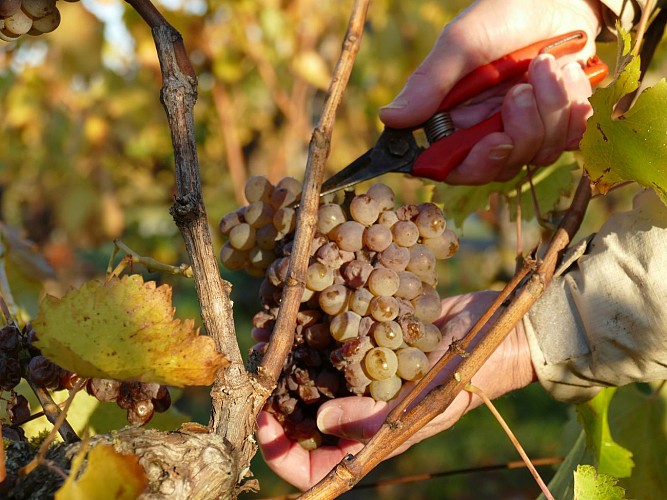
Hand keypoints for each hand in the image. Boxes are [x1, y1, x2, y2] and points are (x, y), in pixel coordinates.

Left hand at [256, 292, 535, 490]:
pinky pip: (329, 343)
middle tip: (258, 367)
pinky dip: (307, 331)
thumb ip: (376, 418)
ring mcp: (361, 375)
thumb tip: (319, 422)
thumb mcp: (428, 401)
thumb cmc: (470, 374)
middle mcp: (360, 409)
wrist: (499, 331)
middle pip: (301, 419)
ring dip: (285, 361)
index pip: (315, 466)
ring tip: (265, 335)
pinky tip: (292, 312)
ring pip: (309, 377)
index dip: (281, 454)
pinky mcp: (367, 341)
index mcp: (372, 438)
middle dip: (273, 399)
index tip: (261, 419)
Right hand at [379, 0, 602, 184]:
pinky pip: (570, 139)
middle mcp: (486, 131)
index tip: (496, 142)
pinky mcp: (557, 124)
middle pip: (500, 166)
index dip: (475, 165)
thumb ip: (429, 82)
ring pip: (539, 152)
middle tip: (521, 91)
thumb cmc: (504, 14)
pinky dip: (574, 109)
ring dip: (550, 107)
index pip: (455, 167)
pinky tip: (569, 75)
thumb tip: (389, 118)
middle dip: (521, 132)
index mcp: (454, 119)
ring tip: (547, 65)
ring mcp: (524, 130)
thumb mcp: (462, 42)